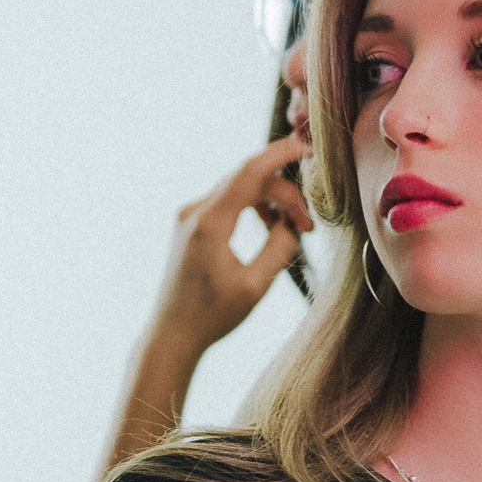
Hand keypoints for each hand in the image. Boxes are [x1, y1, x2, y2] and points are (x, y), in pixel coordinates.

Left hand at [149, 136, 312, 354]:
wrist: (172, 334)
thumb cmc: (212, 316)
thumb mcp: (255, 286)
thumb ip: (279, 248)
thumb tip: (292, 224)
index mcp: (209, 223)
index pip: (249, 171)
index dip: (281, 154)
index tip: (308, 148)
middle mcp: (195, 211)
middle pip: (249, 179)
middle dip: (285, 194)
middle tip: (310, 226)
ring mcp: (190, 215)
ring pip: (240, 189)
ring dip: (271, 202)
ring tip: (295, 230)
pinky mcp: (192, 224)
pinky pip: (229, 201)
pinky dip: (255, 208)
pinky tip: (271, 229)